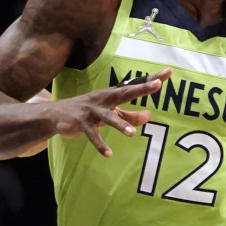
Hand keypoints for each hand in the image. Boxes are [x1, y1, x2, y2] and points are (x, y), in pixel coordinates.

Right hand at [52, 68, 171, 156]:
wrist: (56, 114)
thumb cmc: (88, 111)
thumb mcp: (110, 112)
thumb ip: (129, 115)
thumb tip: (149, 115)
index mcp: (112, 95)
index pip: (135, 85)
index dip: (151, 79)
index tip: (168, 72)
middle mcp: (104, 99)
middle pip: (125, 92)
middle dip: (141, 88)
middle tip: (157, 85)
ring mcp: (92, 110)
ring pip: (108, 117)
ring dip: (120, 124)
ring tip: (131, 134)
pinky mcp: (81, 122)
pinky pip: (93, 134)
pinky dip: (100, 145)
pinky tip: (108, 154)